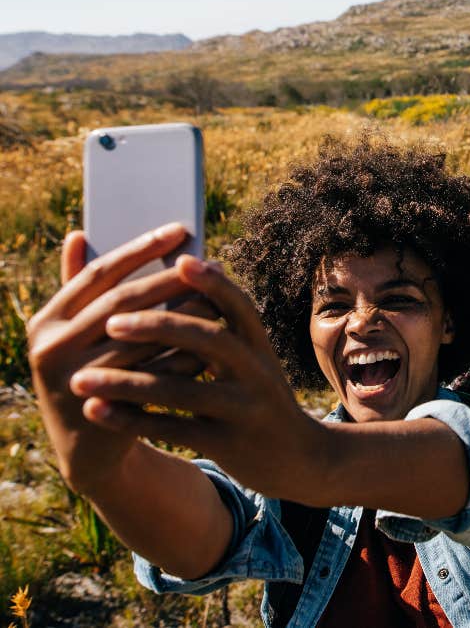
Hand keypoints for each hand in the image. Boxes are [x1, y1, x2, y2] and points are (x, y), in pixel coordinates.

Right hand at [27, 224, 193, 494]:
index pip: (100, 273)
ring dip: (183, 315)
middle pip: (123, 303)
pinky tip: (214, 338)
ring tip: (217, 297)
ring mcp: (72, 382)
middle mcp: (50, 349)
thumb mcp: (77, 331)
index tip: (179, 229)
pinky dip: (185, 355)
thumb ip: (81, 285)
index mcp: (46, 321)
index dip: (142, 249)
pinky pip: (154, 375)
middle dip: (170, 279)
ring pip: (142, 339)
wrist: (89, 446)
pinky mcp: (103, 410)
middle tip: (208, 261)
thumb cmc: (91, 370)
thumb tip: (78, 232)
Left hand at [69, 256, 323, 500]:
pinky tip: (98, 411)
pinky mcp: (228, 444)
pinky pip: (173, 430)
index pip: (238, 305)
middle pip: (209, 340)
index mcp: (260, 345)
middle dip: (158, 327)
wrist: (297, 457)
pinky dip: (132, 420)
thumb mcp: (253, 360)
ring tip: (80, 379)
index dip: (212, 283)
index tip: (180, 260)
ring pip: (182, 390)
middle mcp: (257, 371)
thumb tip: (193, 274)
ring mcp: (244, 409)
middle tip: (110, 322)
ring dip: (127, 383)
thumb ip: (224, 327)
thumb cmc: (257, 397)